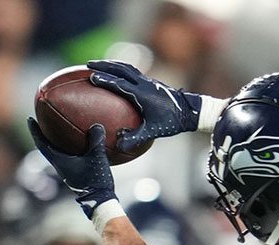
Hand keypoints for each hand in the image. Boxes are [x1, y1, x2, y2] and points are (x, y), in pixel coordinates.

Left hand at [28, 119, 115, 219]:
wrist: (100, 200)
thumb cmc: (95, 181)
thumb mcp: (97, 158)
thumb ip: (96, 141)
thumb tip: (96, 125)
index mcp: (59, 161)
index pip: (42, 143)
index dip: (35, 131)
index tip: (30, 119)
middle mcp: (60, 165)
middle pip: (47, 147)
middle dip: (43, 133)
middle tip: (42, 121)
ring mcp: (67, 170)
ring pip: (57, 152)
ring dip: (55, 141)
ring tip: (58, 130)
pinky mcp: (75, 174)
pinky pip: (68, 157)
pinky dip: (69, 148)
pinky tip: (79, 145)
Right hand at [86, 59, 208, 149]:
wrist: (191, 111)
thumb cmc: (172, 122)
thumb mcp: (153, 131)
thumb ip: (136, 138)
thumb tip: (118, 146)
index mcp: (143, 94)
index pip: (121, 84)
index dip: (106, 80)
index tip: (92, 77)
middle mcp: (144, 83)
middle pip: (121, 69)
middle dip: (104, 65)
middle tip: (87, 64)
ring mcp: (148, 80)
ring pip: (126, 67)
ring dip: (111, 64)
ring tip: (97, 64)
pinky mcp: (151, 81)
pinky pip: (132, 71)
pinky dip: (120, 68)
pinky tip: (115, 73)